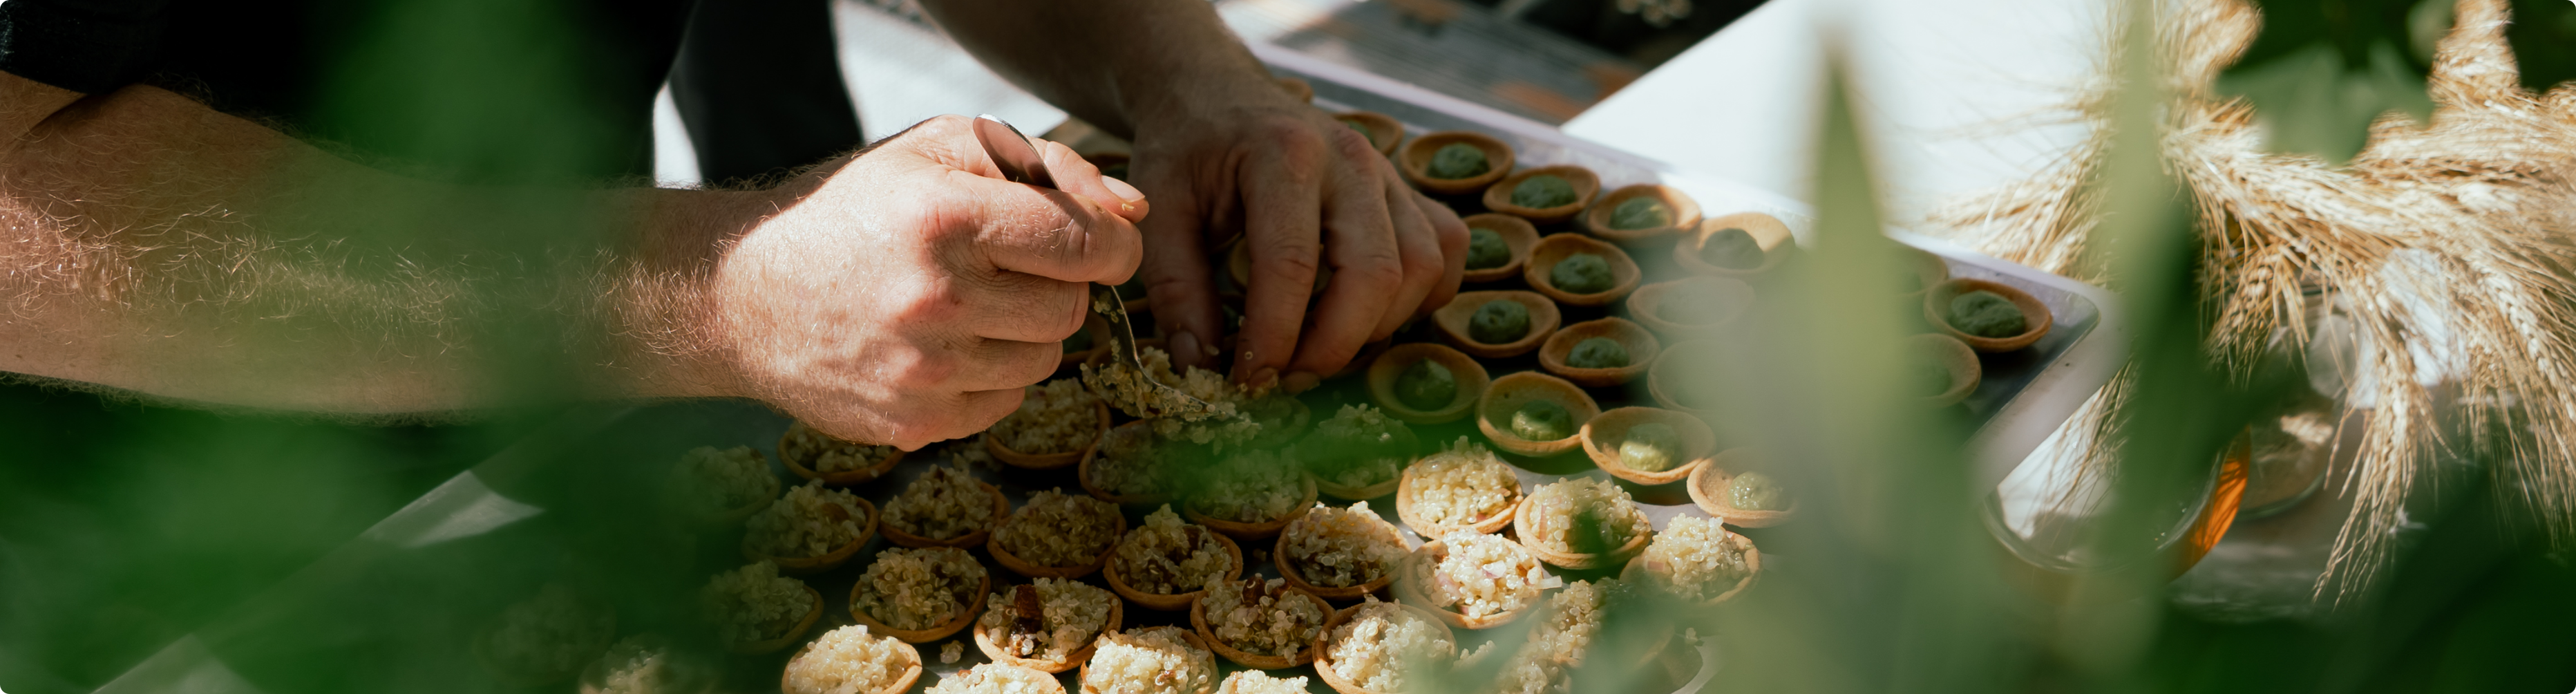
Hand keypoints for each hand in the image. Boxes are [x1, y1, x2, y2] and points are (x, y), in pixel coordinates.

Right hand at [707, 115, 1146, 448]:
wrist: (744, 295)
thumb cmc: (856, 212)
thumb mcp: (937, 152)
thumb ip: (1046, 166)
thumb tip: (1133, 212)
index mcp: (946, 218)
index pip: (1086, 242)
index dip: (1112, 242)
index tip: (1101, 240)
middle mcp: (935, 299)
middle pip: (1073, 308)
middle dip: (1059, 285)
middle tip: (1010, 267)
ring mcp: (923, 371)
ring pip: (1045, 360)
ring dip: (1026, 332)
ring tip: (969, 303)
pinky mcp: (914, 423)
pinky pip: (1005, 405)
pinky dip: (991, 376)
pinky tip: (944, 345)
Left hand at [1127, 83, 1467, 389]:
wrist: (1220, 95)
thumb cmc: (1188, 151)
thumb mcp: (1157, 208)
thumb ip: (1175, 286)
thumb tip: (1201, 363)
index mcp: (1284, 153)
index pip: (1293, 265)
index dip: (1274, 338)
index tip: (1247, 382)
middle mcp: (1352, 160)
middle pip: (1376, 273)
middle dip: (1333, 346)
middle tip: (1286, 379)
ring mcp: (1390, 174)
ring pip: (1421, 270)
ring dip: (1375, 329)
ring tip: (1317, 351)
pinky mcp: (1410, 192)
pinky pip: (1446, 255)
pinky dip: (1418, 301)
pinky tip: (1366, 316)